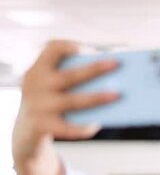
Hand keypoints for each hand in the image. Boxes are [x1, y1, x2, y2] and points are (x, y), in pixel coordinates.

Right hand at [12, 40, 118, 174]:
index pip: (52, 49)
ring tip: (118, 95)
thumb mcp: (53, 85)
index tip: (90, 48)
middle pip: (70, 75)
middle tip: (117, 63)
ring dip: (97, 98)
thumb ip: (74, 78)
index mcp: (39, 69)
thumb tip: (113, 80)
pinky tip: (97, 125)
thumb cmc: (52, 100)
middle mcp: (36, 85)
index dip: (70, 46)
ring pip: (72, 101)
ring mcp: (38, 106)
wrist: (26, 128)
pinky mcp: (41, 126)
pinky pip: (66, 128)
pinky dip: (82, 128)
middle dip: (95, 69)